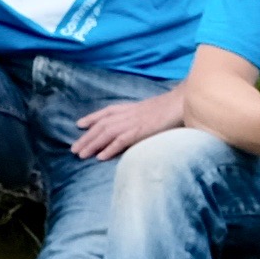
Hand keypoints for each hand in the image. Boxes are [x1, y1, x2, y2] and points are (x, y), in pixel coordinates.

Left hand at [71, 88, 188, 158]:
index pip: (107, 112)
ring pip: (106, 133)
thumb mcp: (154, 110)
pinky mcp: (140, 131)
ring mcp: (134, 122)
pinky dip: (109, 148)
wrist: (185, 102)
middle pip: (102, 125)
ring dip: (92, 144)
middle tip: (74, 149)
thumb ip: (144, 116)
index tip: (79, 124)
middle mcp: (129, 114)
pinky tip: (100, 157)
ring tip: (81, 154)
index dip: (92, 118)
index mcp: (132, 107)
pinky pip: (121, 141)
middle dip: (87, 137)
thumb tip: (140, 124)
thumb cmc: (174, 107)